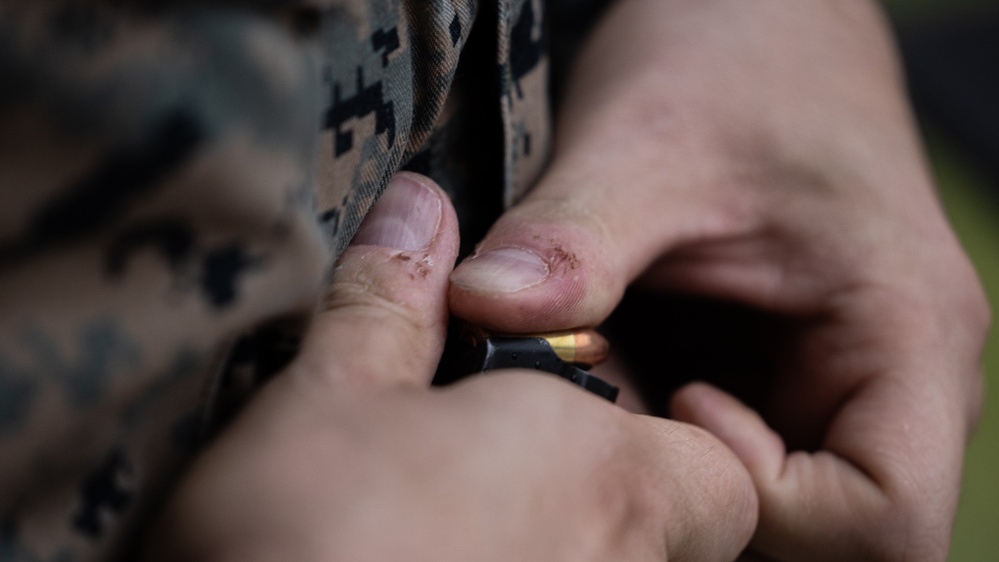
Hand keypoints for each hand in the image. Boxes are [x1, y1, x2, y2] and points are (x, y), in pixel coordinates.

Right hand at [145, 173, 755, 561]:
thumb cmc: (300, 538)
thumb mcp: (330, 392)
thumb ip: (392, 297)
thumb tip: (416, 206)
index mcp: (601, 477)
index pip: (720, 471)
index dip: (674, 441)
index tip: (587, 417)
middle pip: (671, 535)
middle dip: (605, 494)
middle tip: (503, 463)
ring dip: (561, 545)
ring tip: (451, 521)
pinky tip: (430, 554)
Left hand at [448, 1, 987, 559]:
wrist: (753, 21)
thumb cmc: (736, 61)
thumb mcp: (652, 142)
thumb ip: (573, 239)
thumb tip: (479, 309)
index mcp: (907, 334)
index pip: (887, 524)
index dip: (768, 501)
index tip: (677, 402)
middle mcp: (886, 382)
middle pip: (826, 537)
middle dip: (704, 499)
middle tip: (612, 409)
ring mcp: (826, 386)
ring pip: (766, 509)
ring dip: (671, 471)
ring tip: (604, 377)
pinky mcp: (769, 376)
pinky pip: (720, 456)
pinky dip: (652, 440)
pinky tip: (601, 369)